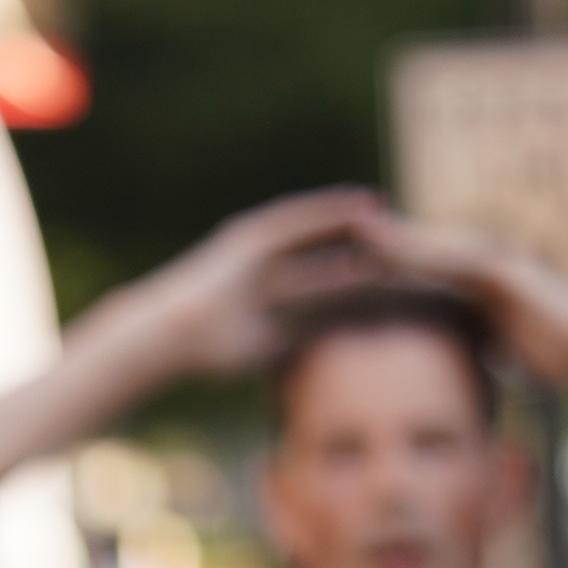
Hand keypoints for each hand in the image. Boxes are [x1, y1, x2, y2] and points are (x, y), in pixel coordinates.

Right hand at [109, 190, 387, 382]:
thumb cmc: (205, 348)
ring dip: (347, 214)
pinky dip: (327, 210)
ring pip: (312, 226)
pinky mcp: (251, 234)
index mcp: (267, 281)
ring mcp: (257, 243)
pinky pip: (297, 219)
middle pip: (319, 242)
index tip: (388, 266)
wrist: (169, 334)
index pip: (318, 270)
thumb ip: (289, 345)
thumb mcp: (260, 346)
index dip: (350, 266)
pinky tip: (358, 203)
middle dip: (355, 236)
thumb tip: (314, 363)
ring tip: (384, 208)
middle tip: (397, 228)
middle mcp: (264, 257)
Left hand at [321, 201, 567, 391]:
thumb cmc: (556, 355)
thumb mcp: (500, 358)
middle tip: (333, 229)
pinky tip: (389, 246)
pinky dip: (420, 251)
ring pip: (430, 246)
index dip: (383, 266)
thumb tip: (455, 379)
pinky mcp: (499, 269)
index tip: (343, 264)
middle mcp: (480, 265)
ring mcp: (490, 262)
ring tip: (350, 226)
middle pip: (418, 250)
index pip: (420, 273)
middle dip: (378, 241)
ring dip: (391, 236)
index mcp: (475, 284)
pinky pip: (451, 258)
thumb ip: (476, 355)